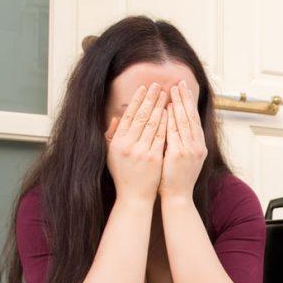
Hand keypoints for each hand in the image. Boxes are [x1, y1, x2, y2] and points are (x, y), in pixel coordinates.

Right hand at [105, 83, 167, 203]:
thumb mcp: (112, 154)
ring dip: (159, 107)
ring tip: (166, 94)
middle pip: (140, 116)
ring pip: (152, 124)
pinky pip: (161, 136)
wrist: (134, 197)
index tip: (143, 88)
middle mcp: (127, 145)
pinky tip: (171, 112)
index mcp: (117, 142)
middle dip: (150, 99)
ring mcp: (141, 151)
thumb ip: (113, 135)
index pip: (128, 115)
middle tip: (158, 85)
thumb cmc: (124, 175)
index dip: (137, 100)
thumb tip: (117, 117)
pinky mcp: (154, 158)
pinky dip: (166, 123)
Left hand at [159, 80, 207, 200]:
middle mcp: (197, 146)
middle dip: (185, 98)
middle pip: (191, 117)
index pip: (194, 119)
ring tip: (173, 89)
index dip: (189, 103)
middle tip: (179, 82)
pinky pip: (174, 132)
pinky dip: (171, 119)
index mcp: (199, 146)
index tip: (183, 88)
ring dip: (178, 104)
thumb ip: (180, 141)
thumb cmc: (175, 179)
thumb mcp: (182, 158)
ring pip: (184, 121)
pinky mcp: (179, 155)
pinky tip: (167, 107)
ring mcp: (190, 150)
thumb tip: (173, 123)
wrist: (178, 197)